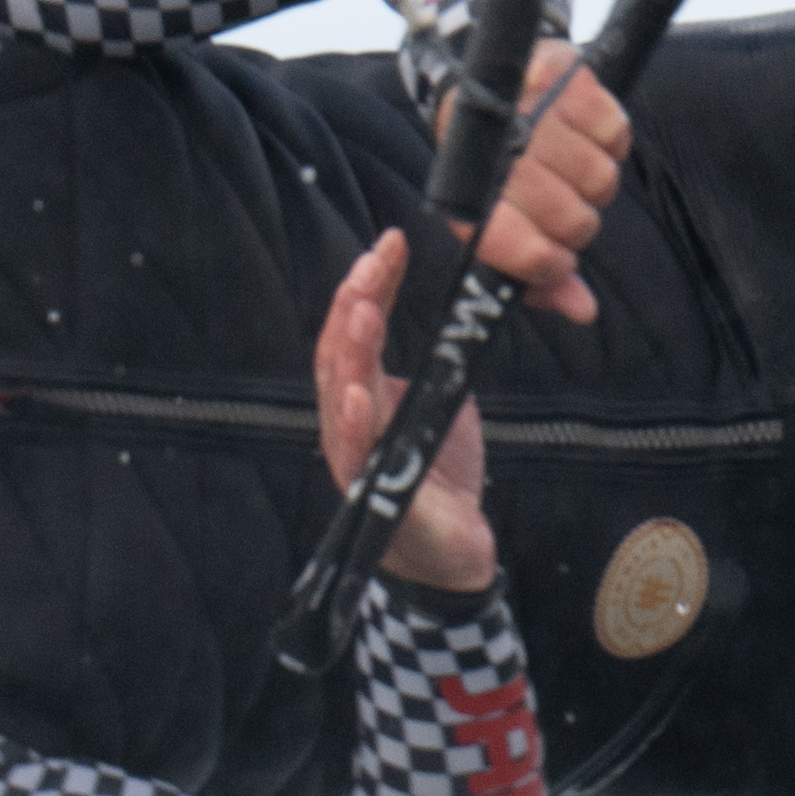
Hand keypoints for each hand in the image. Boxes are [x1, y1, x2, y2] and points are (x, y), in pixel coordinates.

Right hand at [317, 228, 498, 592]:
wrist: (453, 552)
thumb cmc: (436, 477)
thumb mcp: (439, 406)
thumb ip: (434, 365)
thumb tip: (454, 315)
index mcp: (359, 398)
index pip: (355, 331)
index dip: (368, 285)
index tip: (391, 243)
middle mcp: (347, 424)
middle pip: (340, 355)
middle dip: (356, 304)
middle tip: (376, 261)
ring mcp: (354, 460)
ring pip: (341, 399)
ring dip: (351, 353)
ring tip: (362, 312)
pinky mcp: (373, 498)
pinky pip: (356, 458)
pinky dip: (354, 425)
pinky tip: (357, 395)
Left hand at [476, 37, 629, 325]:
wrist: (480, 84)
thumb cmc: (494, 166)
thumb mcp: (503, 223)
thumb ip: (540, 275)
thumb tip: (583, 310)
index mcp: (472, 196)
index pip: (528, 251)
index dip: (551, 265)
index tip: (556, 259)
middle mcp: (500, 152)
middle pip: (575, 222)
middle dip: (574, 221)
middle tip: (560, 201)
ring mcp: (531, 108)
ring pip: (601, 180)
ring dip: (591, 177)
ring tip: (567, 163)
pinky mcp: (561, 72)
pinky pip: (615, 131)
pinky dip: (607, 137)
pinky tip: (581, 131)